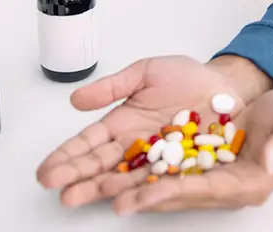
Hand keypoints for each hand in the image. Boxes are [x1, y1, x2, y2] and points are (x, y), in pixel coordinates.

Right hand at [35, 55, 270, 206]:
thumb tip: (76, 99)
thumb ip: (113, 86)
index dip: (67, 155)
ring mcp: (157, 160)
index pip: (88, 142)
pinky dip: (139, 191)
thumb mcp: (146, 72)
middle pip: (100, 164)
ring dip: (99, 188)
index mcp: (122, 123)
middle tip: (53, 186)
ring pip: (123, 177)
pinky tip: (120, 200)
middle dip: (75, 175)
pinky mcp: (181, 168)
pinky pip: (158, 182)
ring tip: (76, 196)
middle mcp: (135, 146)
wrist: (226, 87)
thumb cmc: (187, 78)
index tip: (46, 168)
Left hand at [109, 87, 272, 214]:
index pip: (203, 191)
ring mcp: (203, 174)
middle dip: (136, 197)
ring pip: (158, 182)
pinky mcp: (190, 160)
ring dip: (125, 186)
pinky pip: (158, 167)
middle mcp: (220, 185)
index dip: (170, 194)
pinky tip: (107, 169)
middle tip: (104, 199)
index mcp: (247, 183)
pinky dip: (133, 169)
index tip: (140, 198)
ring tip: (89, 189)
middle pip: (172, 193)